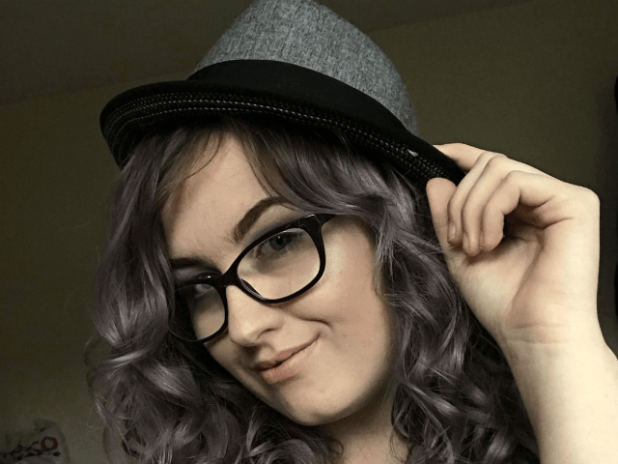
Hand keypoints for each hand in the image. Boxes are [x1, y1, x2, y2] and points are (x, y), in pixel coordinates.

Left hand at [425, 144, 602, 352]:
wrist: (532, 335)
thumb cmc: (504, 303)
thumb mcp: (461, 252)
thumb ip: (449, 215)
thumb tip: (437, 178)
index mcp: (523, 210)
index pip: (491, 167)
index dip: (461, 154)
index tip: (434, 153)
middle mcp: (544, 199)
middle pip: (489, 164)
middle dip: (460, 201)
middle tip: (459, 241)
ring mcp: (562, 197)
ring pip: (497, 168)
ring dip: (471, 209)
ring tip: (475, 247)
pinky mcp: (575, 202)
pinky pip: (514, 182)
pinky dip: (489, 211)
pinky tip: (489, 242)